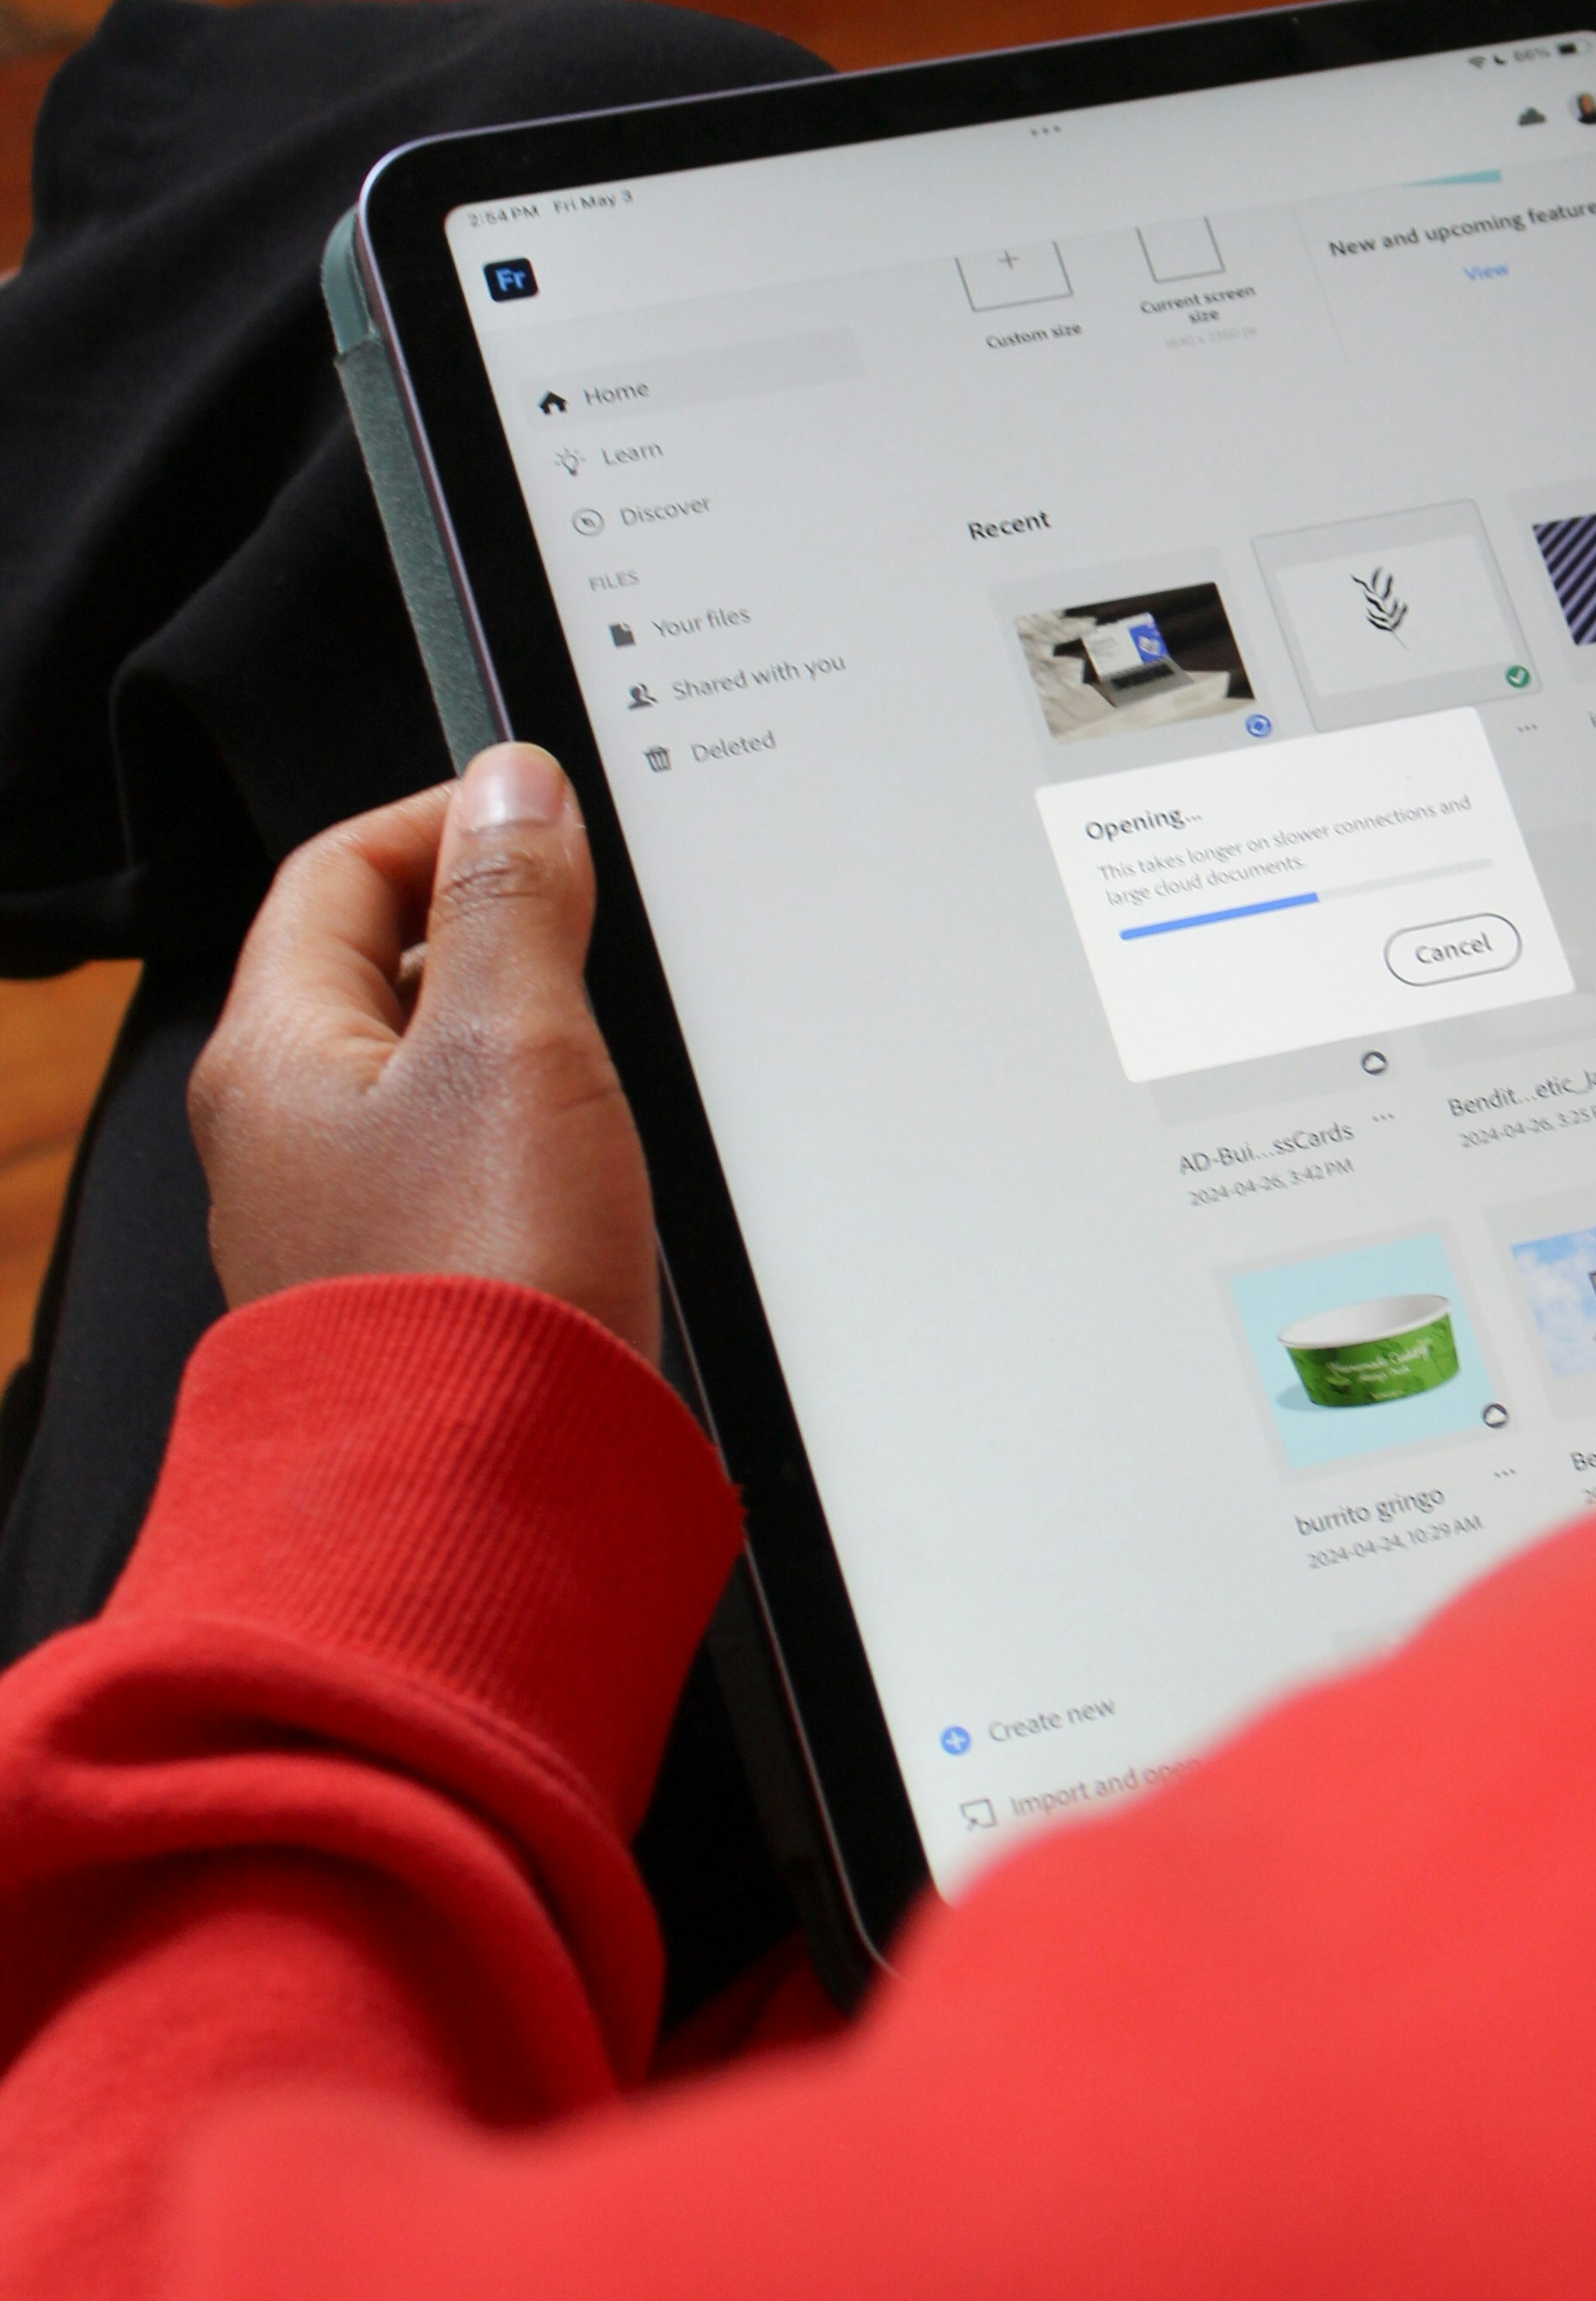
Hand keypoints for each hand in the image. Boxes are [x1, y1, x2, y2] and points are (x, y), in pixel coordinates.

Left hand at [189, 744, 660, 1358]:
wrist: (482, 1514)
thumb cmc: (478, 1289)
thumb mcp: (515, 1045)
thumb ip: (512, 901)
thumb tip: (510, 786)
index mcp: (274, 1055)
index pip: (336, 872)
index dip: (445, 819)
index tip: (547, 816)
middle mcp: (281, 1139)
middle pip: (380, 973)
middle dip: (495, 932)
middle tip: (600, 925)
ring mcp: (339, 1225)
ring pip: (429, 1079)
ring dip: (524, 1042)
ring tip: (615, 1045)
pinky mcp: (412, 1297)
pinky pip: (462, 1174)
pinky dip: (533, 1140)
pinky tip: (603, 1165)